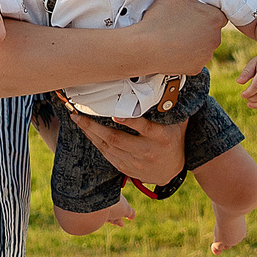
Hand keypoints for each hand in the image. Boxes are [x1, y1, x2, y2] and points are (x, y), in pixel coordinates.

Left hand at [67, 108, 186, 186]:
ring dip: (91, 133)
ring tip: (78, 120)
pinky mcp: (126, 168)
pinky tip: (88, 133)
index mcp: (161, 138)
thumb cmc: (173, 141)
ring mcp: (135, 162)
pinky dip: (96, 143)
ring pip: (109, 147)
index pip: (145, 128)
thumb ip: (170, 108)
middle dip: (95, 127)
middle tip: (79, 115)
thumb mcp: (178, 125)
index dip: (130, 121)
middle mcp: (147, 151)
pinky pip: (107, 155)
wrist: (171, 172)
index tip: (115, 115)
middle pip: (118, 139)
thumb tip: (166, 84)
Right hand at [135, 0, 224, 69]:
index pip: (217, 10)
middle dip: (199, 22)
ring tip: (174, 32)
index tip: (189, 6)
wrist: (144, 48)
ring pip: (203, 43)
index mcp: (216, 18)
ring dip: (194, 38)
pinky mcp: (196, 67)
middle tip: (179, 18)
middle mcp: (216, 39)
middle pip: (210, 27)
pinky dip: (186, 53)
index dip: (204, 7)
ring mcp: (206, 55)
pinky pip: (194, 57)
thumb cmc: (161, 16)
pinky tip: (172, 46)